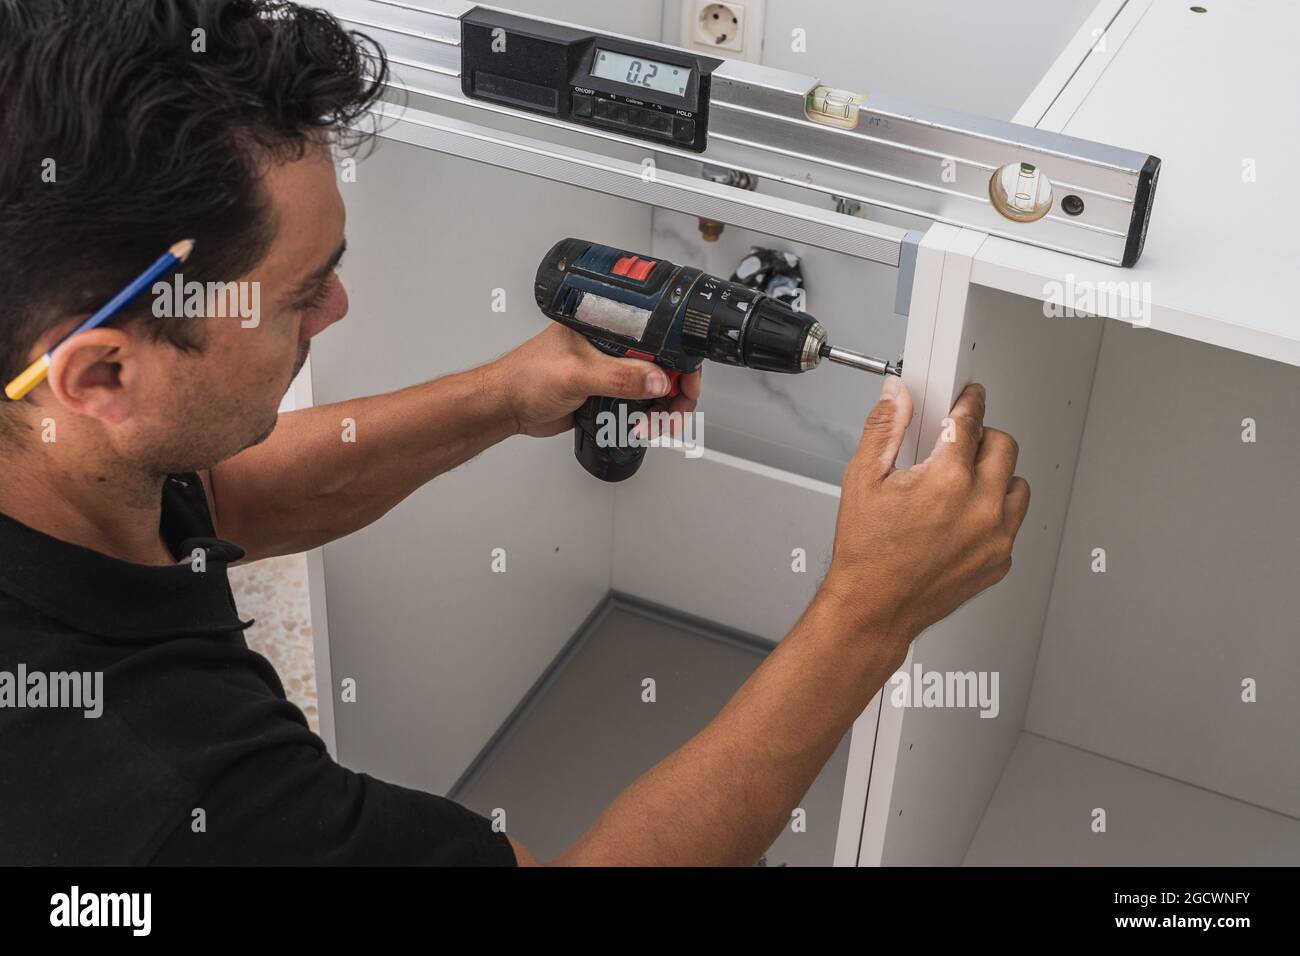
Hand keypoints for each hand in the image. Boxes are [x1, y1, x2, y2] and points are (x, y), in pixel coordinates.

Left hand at [492, 324, 701, 438]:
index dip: (680, 359)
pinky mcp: (607, 393)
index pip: (659, 335)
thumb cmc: (526, 377)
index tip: (686, 381)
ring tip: (652, 426)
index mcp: (608, 325)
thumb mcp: (576, 374)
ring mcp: (612, 371)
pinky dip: (648, 419)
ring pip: (655, 389)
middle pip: (664, 365)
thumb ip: (618, 376)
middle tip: (673, 413)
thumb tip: (657, 379)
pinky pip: (639, 406)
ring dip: (663, 411)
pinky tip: (642, 428)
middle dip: (676, 392)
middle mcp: (613, 346)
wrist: (507, 407)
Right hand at [818, 378, 1029, 654]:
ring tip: (962, 486)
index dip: (970, 402)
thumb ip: (884, 429)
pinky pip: (1012, 523)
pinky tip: (962, 519)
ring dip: (995, 476)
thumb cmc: (866, 554)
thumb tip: (897, 396)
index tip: (971, 398)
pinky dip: (994, 514)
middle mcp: (980, 507)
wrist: (874, 608)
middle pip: (1004, 446)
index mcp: (947, 481)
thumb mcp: (863, 480)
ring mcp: (996, 537)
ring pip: (1017, 484)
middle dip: (982, 438)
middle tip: (959, 445)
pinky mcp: (1000, 561)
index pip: (972, 422)